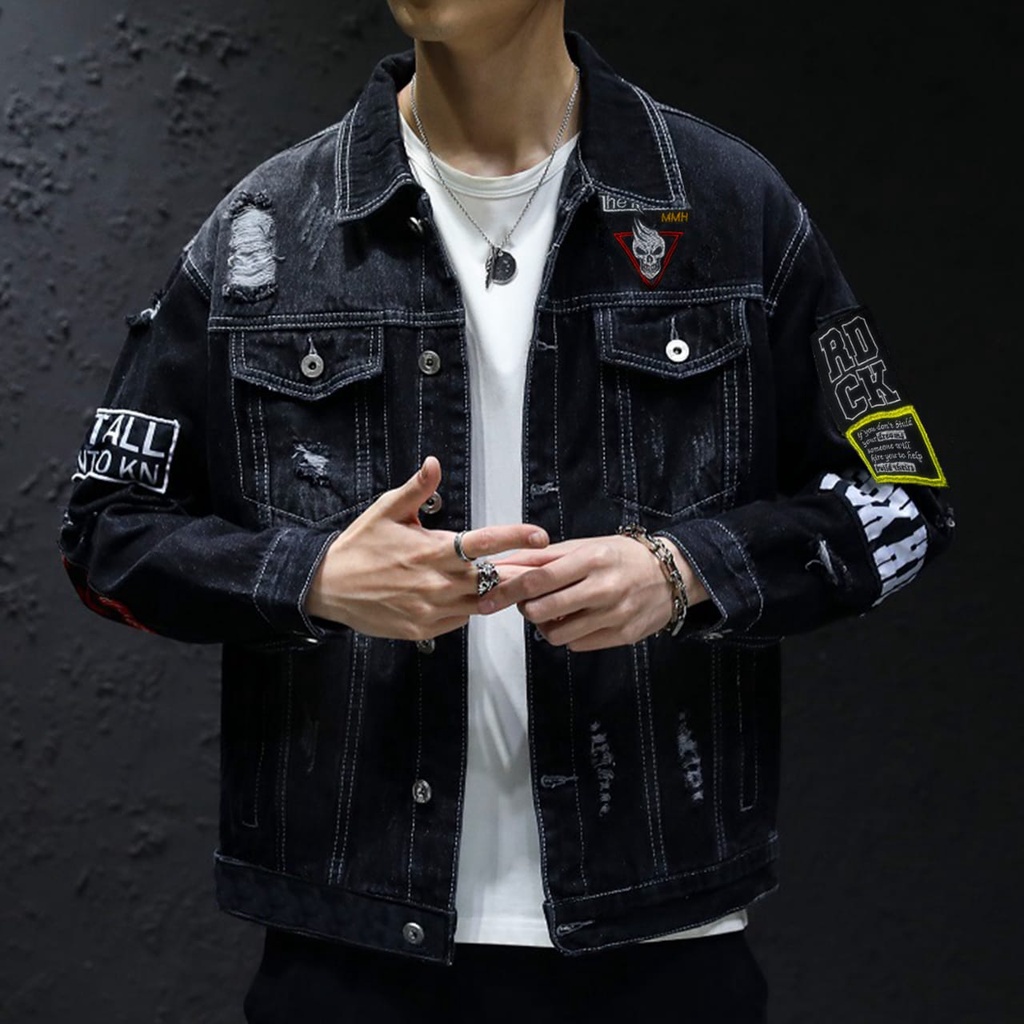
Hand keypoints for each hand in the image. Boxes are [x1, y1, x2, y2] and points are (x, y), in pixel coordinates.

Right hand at [306, 456, 547, 639]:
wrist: (328, 587)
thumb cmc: (360, 546)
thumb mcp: (386, 510)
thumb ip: (416, 489)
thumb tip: (434, 463)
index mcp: (433, 549)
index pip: (484, 542)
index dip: (516, 538)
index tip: (540, 535)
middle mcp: (438, 582)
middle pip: (493, 578)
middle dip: (520, 571)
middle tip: (542, 565)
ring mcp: (432, 610)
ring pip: (481, 603)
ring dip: (498, 592)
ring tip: (516, 583)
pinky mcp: (424, 630)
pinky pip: (460, 619)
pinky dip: (469, 608)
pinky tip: (472, 597)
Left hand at [479, 535, 707, 651]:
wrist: (671, 575)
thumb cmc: (621, 556)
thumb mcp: (585, 546)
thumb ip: (545, 557)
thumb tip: (505, 564)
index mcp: (591, 560)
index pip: (538, 579)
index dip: (509, 590)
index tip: (489, 597)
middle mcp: (603, 588)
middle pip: (542, 610)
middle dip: (524, 610)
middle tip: (528, 603)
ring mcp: (614, 615)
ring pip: (557, 635)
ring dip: (545, 626)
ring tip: (554, 612)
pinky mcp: (622, 636)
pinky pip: (577, 645)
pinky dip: (569, 635)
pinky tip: (577, 620)